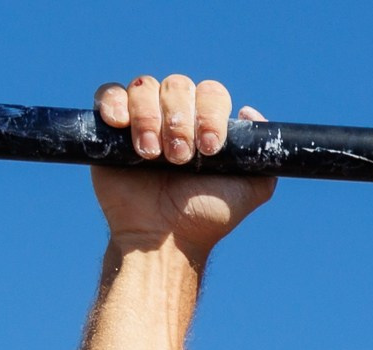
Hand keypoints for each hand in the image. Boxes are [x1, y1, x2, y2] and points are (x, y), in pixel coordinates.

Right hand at [91, 74, 274, 257]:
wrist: (164, 240)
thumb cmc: (204, 216)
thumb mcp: (251, 190)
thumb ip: (263, 154)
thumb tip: (248, 112)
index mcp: (205, 123)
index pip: (211, 93)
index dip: (210, 114)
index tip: (209, 150)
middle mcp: (174, 116)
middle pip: (177, 85)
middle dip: (179, 121)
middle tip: (178, 159)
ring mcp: (141, 119)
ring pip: (144, 86)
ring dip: (149, 119)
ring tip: (151, 157)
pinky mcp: (110, 129)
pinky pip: (109, 94)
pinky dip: (114, 103)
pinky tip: (120, 126)